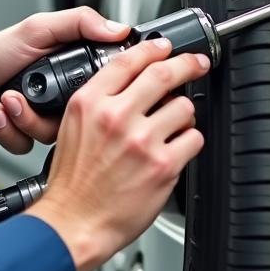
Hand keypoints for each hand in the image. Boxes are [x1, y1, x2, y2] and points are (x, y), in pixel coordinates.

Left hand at [0, 7, 129, 151]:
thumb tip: (118, 28)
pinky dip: (9, 129)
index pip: (103, 80)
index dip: (98, 86)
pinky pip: (29, 144)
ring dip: (25, 118)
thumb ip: (80, 23)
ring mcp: (45, 115)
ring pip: (54, 134)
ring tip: (8, 100)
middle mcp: (63, 92)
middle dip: (50, 107)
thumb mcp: (39, 28)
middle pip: (80, 115)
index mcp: (72, 65)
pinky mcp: (27, 133)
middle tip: (29, 93)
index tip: (80, 85)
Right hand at [27, 38, 208, 270]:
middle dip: (188, 64)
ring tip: (174, 126)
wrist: (73, 223)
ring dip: (184, 114)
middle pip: (164, 73)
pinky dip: (190, 141)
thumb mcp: (73, 126)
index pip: (128, 60)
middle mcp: (116, 117)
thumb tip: (133, 79)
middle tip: (197, 64)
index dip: (154, 48)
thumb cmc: (72, 182)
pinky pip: (194, 139)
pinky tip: (177, 148)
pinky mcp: (163, 165)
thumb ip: (101, 99)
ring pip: (184, 107)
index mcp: (90, 103)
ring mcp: (142, 141)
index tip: (165, 47)